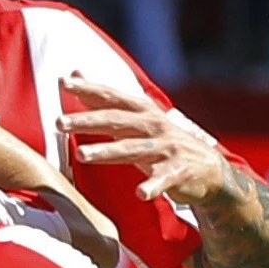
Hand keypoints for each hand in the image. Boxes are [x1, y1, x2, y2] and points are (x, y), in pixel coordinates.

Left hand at [59, 73, 233, 207]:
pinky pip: (163, 179)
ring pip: (133, 149)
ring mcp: (167, 148)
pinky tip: (140, 192)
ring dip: (107, 151)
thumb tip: (74, 74)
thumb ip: (104, 101)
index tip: (64, 82)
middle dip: (88, 121)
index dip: (90, 88)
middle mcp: (154, 126)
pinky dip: (153, 186)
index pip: (113, 97)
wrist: (209, 169)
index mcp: (143, 112)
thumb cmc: (162, 141)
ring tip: (82, 154)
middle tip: (59, 123)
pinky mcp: (179, 172)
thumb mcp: (137, 119)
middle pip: (117, 121)